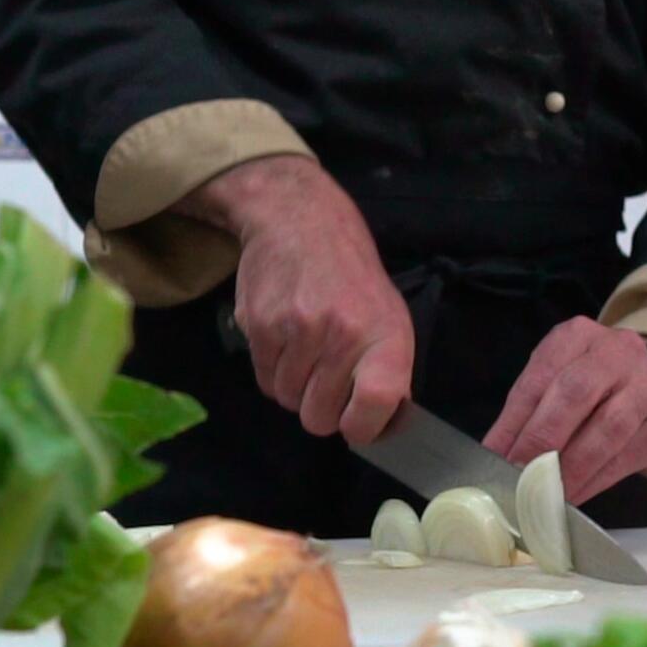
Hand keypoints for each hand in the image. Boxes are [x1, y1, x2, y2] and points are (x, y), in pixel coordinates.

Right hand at [177, 156, 413, 443]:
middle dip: (322, 409)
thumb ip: (387, 369)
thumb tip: (380, 426)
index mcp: (384, 334)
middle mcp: (341, 334)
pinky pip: (264, 381)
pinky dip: (274, 372)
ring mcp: (296, 330)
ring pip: (289, 401)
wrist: (298, 219)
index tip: (357, 423)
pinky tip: (286, 342)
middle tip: (327, 381)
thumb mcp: (388, 314)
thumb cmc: (352, 275)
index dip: (364, 427)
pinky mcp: (259, 326)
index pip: (376, 403)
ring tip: (306, 353)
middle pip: (320, 418)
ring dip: (296, 388)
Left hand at [483, 318, 646, 503]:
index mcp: (579, 336)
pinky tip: (575, 496)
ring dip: (571, 466)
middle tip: (519, 472)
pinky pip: (627, 456)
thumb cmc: (602, 392)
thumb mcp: (562, 384)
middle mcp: (618, 352)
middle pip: (576, 392)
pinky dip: (595, 480)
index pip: (542, 375)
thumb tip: (495, 453)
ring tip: (546, 493)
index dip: (515, 419)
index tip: (494, 455)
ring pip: (607, 428)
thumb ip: (531, 411)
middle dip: (543, 437)